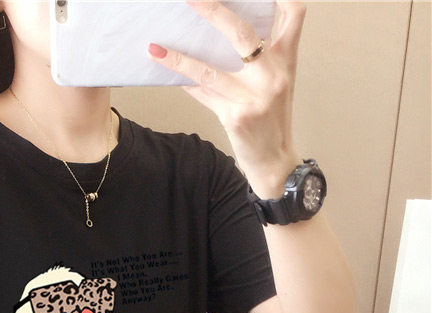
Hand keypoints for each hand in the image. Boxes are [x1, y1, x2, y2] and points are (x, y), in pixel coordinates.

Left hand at [147, 0, 306, 197]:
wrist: (274, 160)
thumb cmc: (271, 117)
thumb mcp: (277, 80)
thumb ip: (265, 53)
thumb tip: (226, 25)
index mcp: (286, 60)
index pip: (293, 13)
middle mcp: (272, 75)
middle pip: (242, 33)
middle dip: (213, 11)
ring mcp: (254, 97)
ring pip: (209, 70)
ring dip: (178, 58)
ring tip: (155, 48)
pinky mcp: (236, 117)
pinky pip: (203, 94)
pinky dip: (185, 83)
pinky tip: (167, 74)